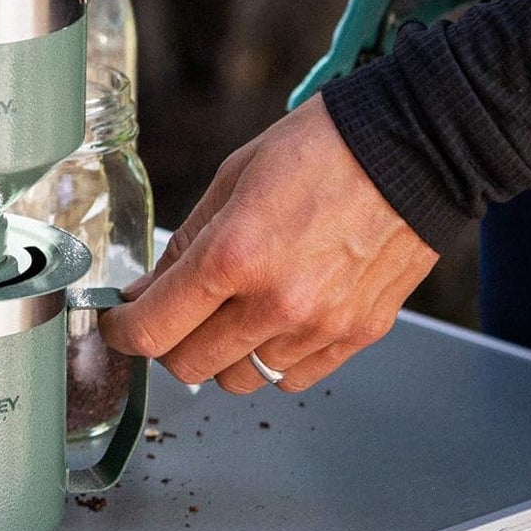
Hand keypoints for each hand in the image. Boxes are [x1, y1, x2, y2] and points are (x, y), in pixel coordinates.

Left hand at [101, 96, 439, 393]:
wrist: (412, 151)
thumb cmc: (320, 150)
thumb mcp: (230, 180)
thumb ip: (185, 247)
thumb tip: (146, 292)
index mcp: (234, 256)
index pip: (155, 329)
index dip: (122, 332)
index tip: (117, 324)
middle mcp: (276, 303)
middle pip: (190, 366)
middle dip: (167, 342)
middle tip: (171, 312)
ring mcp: (321, 327)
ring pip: (241, 380)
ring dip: (222, 354)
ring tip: (231, 309)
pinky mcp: (358, 336)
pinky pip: (293, 379)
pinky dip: (273, 359)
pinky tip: (274, 319)